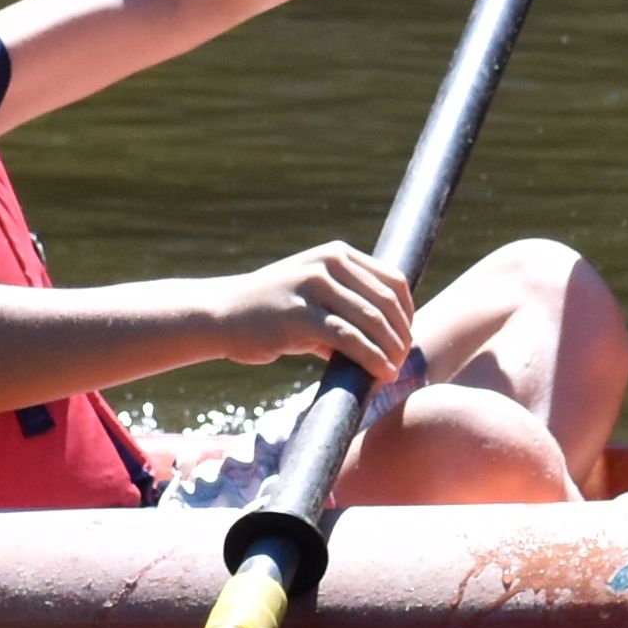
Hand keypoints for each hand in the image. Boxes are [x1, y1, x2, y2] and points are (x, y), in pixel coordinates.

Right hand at [222, 241, 416, 375]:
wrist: (221, 314)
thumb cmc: (270, 310)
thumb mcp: (312, 294)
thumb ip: (346, 306)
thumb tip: (386, 339)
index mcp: (336, 254)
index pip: (392, 280)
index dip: (407, 313)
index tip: (405, 338)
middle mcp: (328, 263)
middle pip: (386, 301)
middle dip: (401, 335)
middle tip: (403, 360)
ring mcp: (313, 286)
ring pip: (372, 319)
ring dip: (392, 349)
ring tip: (396, 370)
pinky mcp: (301, 315)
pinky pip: (349, 338)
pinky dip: (372, 357)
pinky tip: (382, 373)